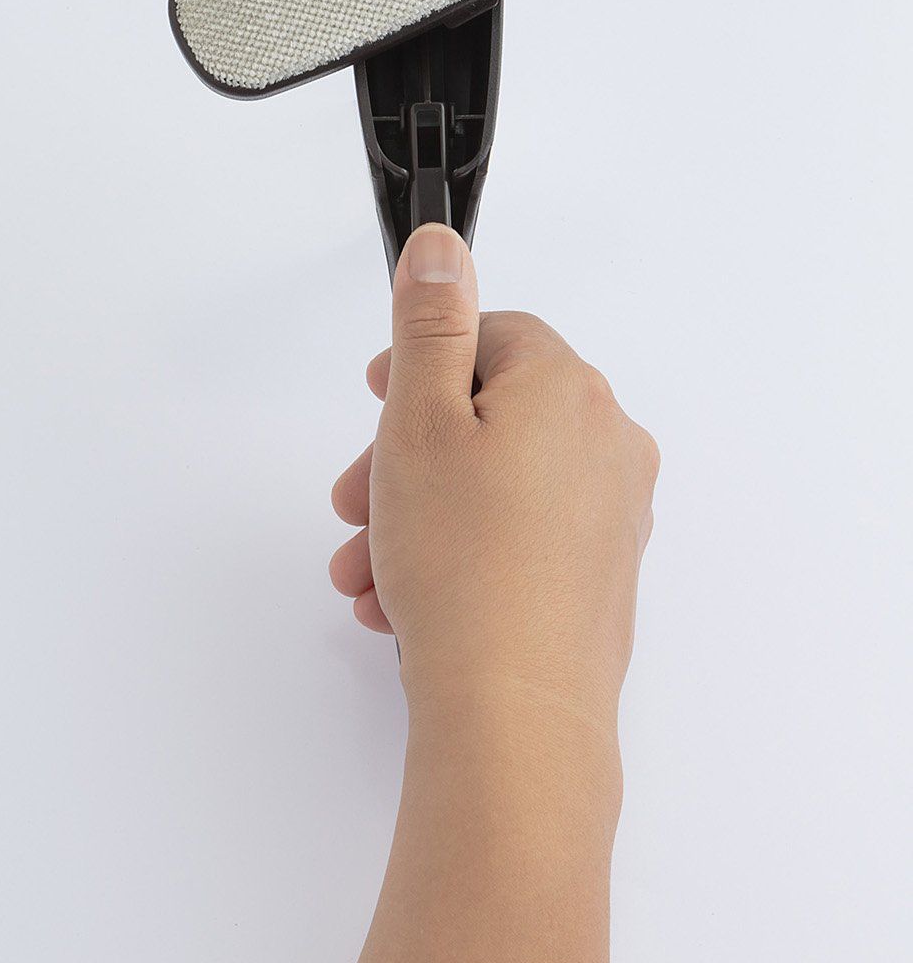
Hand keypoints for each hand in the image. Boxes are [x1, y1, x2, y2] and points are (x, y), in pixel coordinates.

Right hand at [329, 224, 657, 725]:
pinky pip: (516, 540)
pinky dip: (458, 554)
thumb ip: (427, 324)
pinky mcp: (598, 577)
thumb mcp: (419, 421)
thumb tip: (442, 247)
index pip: (492, 336)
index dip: (421, 362)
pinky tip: (403, 601)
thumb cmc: (466, 564)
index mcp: (570, 389)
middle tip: (351, 503)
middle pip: (487, 417)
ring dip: (417, 515)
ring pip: (493, 487)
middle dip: (404, 456)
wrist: (516, 715)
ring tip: (364, 569)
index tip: (374, 395)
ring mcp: (609, 516)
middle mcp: (606, 444)